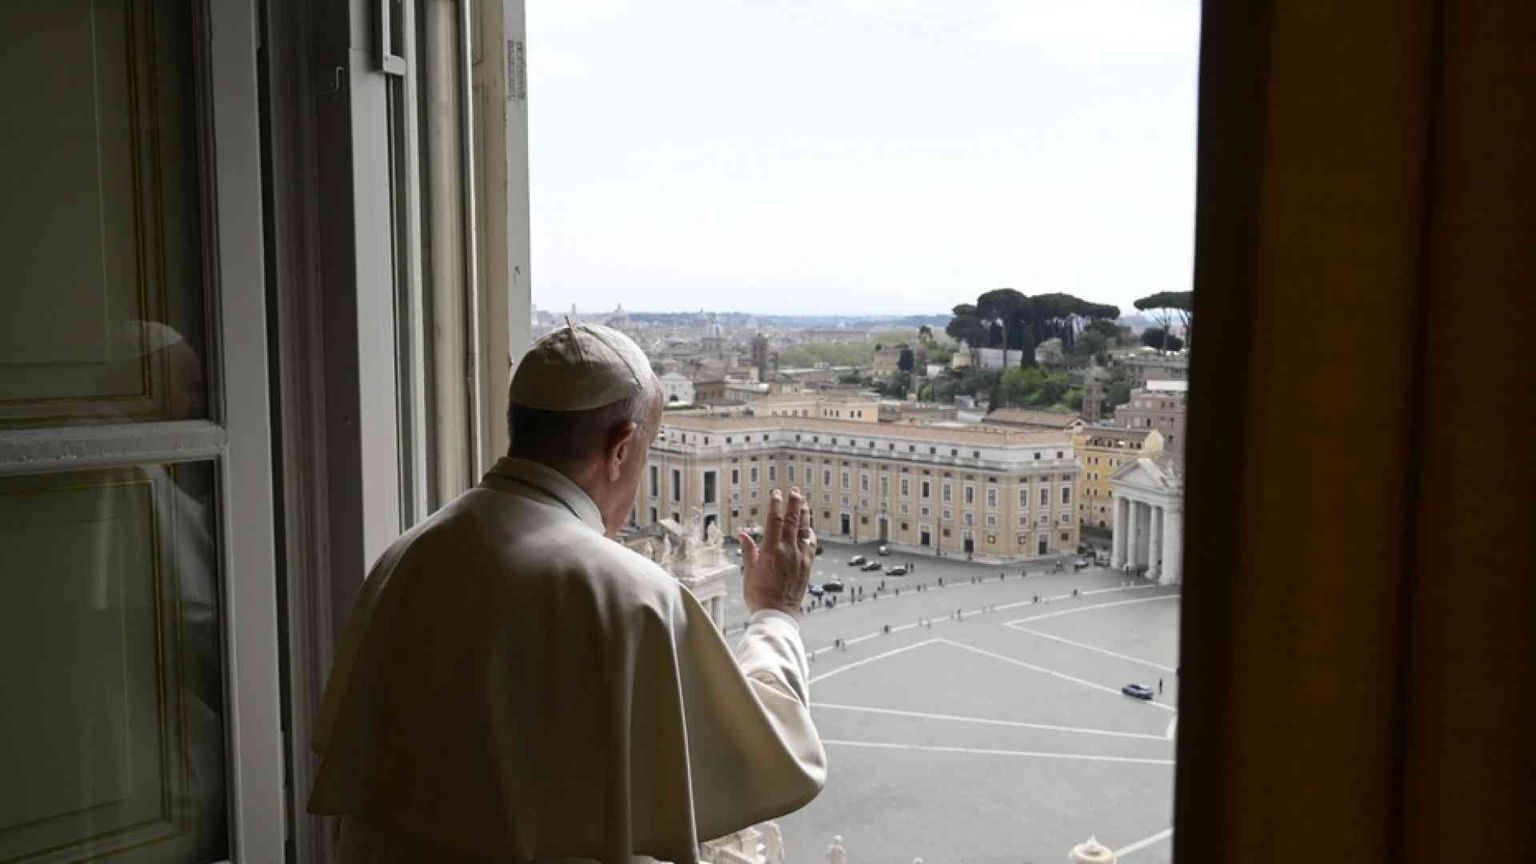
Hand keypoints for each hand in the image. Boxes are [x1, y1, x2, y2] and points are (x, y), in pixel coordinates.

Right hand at [739, 487, 816, 616]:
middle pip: (793, 520)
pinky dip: (810, 533)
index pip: (775, 520)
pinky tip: (809, 528)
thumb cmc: (760, 595)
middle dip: (794, 504)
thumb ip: (748, 550)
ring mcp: (799, 557)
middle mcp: (788, 550)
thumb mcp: (749, 571)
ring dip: (804, 515)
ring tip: (804, 503)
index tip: (776, 494)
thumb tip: (743, 534)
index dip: (776, 505)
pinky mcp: (807, 566)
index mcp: (771, 550)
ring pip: (804, 530)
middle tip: (795, 491)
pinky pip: (810, 545)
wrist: (778, 613)